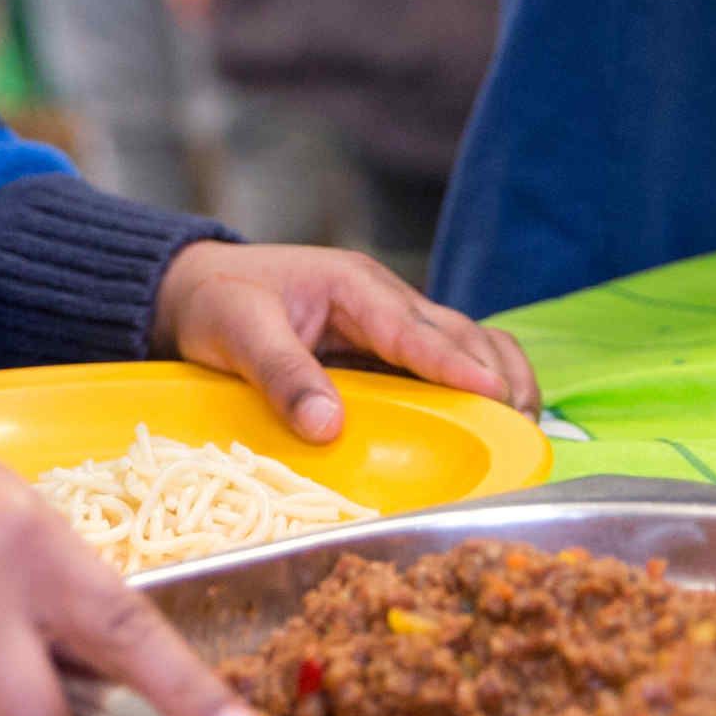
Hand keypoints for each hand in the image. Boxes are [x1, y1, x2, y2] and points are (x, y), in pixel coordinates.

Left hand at [154, 243, 539, 442]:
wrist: (195, 286)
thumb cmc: (216, 301)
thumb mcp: (238, 333)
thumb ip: (283, 376)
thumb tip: (330, 428)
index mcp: (353, 286)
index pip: (416, 329)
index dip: (457, 365)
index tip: (496, 396)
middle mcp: (383, 299)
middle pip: (460, 333)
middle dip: (496, 376)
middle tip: (520, 429)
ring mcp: (389, 322)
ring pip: (464, 344)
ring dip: (497, 378)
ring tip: (519, 426)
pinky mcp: (384, 347)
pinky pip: (441, 363)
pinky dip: (471, 388)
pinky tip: (484, 423)